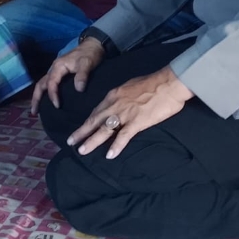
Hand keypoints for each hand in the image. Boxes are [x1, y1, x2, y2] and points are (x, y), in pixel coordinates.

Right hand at [30, 39, 103, 113]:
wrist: (93, 46)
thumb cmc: (89, 54)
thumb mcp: (87, 63)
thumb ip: (82, 76)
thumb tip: (78, 89)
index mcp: (58, 66)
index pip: (51, 83)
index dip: (53, 95)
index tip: (57, 106)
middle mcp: (54, 69)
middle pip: (40, 84)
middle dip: (36, 98)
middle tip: (35, 112)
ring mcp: (56, 71)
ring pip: (42, 84)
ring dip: (38, 96)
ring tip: (37, 109)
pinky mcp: (60, 73)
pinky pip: (49, 84)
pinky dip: (45, 93)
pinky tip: (47, 101)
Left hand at [67, 66, 192, 159]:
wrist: (168, 83)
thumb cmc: (153, 83)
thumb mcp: (130, 86)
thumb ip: (121, 96)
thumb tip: (118, 103)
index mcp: (113, 95)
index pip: (96, 111)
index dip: (87, 122)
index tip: (80, 130)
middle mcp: (115, 105)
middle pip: (94, 121)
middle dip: (81, 132)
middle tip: (70, 142)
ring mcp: (125, 114)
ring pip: (104, 130)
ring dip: (92, 141)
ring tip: (82, 151)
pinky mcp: (137, 122)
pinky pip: (124, 136)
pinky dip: (116, 146)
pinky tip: (109, 155)